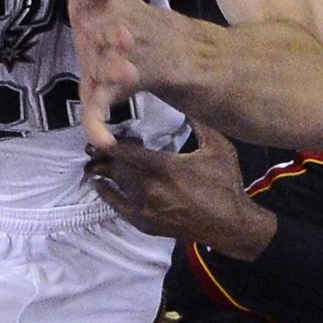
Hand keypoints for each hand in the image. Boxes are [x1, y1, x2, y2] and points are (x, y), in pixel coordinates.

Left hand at [30, 0, 149, 150]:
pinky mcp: (110, 91)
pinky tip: (99, 141)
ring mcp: (114, 63)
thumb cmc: (113, 8)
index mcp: (101, 1)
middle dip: (114, 32)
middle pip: (111, 31)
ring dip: (117, 74)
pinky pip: (102, 109)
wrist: (172, 54)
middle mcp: (111, 29)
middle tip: (117, 34)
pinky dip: (100, 125)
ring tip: (125, 78)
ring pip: (114, 71)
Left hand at [85, 118, 277, 260]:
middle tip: (93, 147)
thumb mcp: (218, 146)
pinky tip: (99, 185)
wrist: (231, 225)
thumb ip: (199, 121)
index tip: (104, 134)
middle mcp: (149, 188)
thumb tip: (183, 97)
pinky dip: (106, 195)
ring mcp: (146, 209)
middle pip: (116, 168)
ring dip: (102, 173)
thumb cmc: (225, 183)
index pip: (125, 152)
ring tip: (92, 163)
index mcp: (164, 167)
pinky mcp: (146, 224)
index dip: (110, 142)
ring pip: (115, 186)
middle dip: (103, 157)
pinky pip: (118, 207)